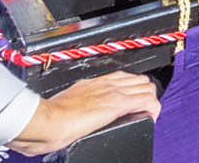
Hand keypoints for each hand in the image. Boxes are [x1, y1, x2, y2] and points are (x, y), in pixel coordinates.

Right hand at [5, 73, 159, 155]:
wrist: (46, 121)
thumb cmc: (49, 117)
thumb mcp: (67, 104)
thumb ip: (77, 106)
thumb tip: (77, 116)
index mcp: (94, 83)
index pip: (123, 77)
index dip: (132, 88)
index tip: (133, 98)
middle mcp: (106, 84)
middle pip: (139, 80)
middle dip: (145, 92)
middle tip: (143, 108)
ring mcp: (113, 93)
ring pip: (147, 87)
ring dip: (150, 100)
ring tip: (147, 113)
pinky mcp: (118, 105)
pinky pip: (147, 102)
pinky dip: (153, 110)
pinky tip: (150, 118)